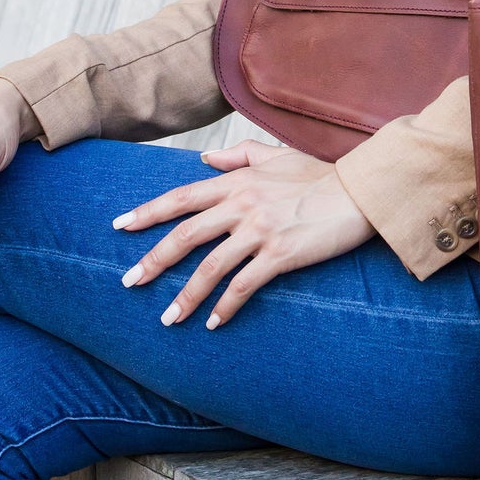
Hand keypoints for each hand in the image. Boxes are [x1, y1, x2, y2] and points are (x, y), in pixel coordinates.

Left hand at [114, 139, 373, 327]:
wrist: (360, 192)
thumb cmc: (321, 174)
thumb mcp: (278, 156)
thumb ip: (240, 156)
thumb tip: (206, 159)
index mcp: (238, 181)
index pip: (182, 198)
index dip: (148, 212)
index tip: (120, 226)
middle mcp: (243, 204)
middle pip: (185, 235)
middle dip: (154, 261)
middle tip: (129, 282)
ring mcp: (260, 230)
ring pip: (210, 267)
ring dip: (185, 296)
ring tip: (168, 319)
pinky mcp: (280, 254)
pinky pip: (243, 286)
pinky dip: (225, 306)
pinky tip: (213, 323)